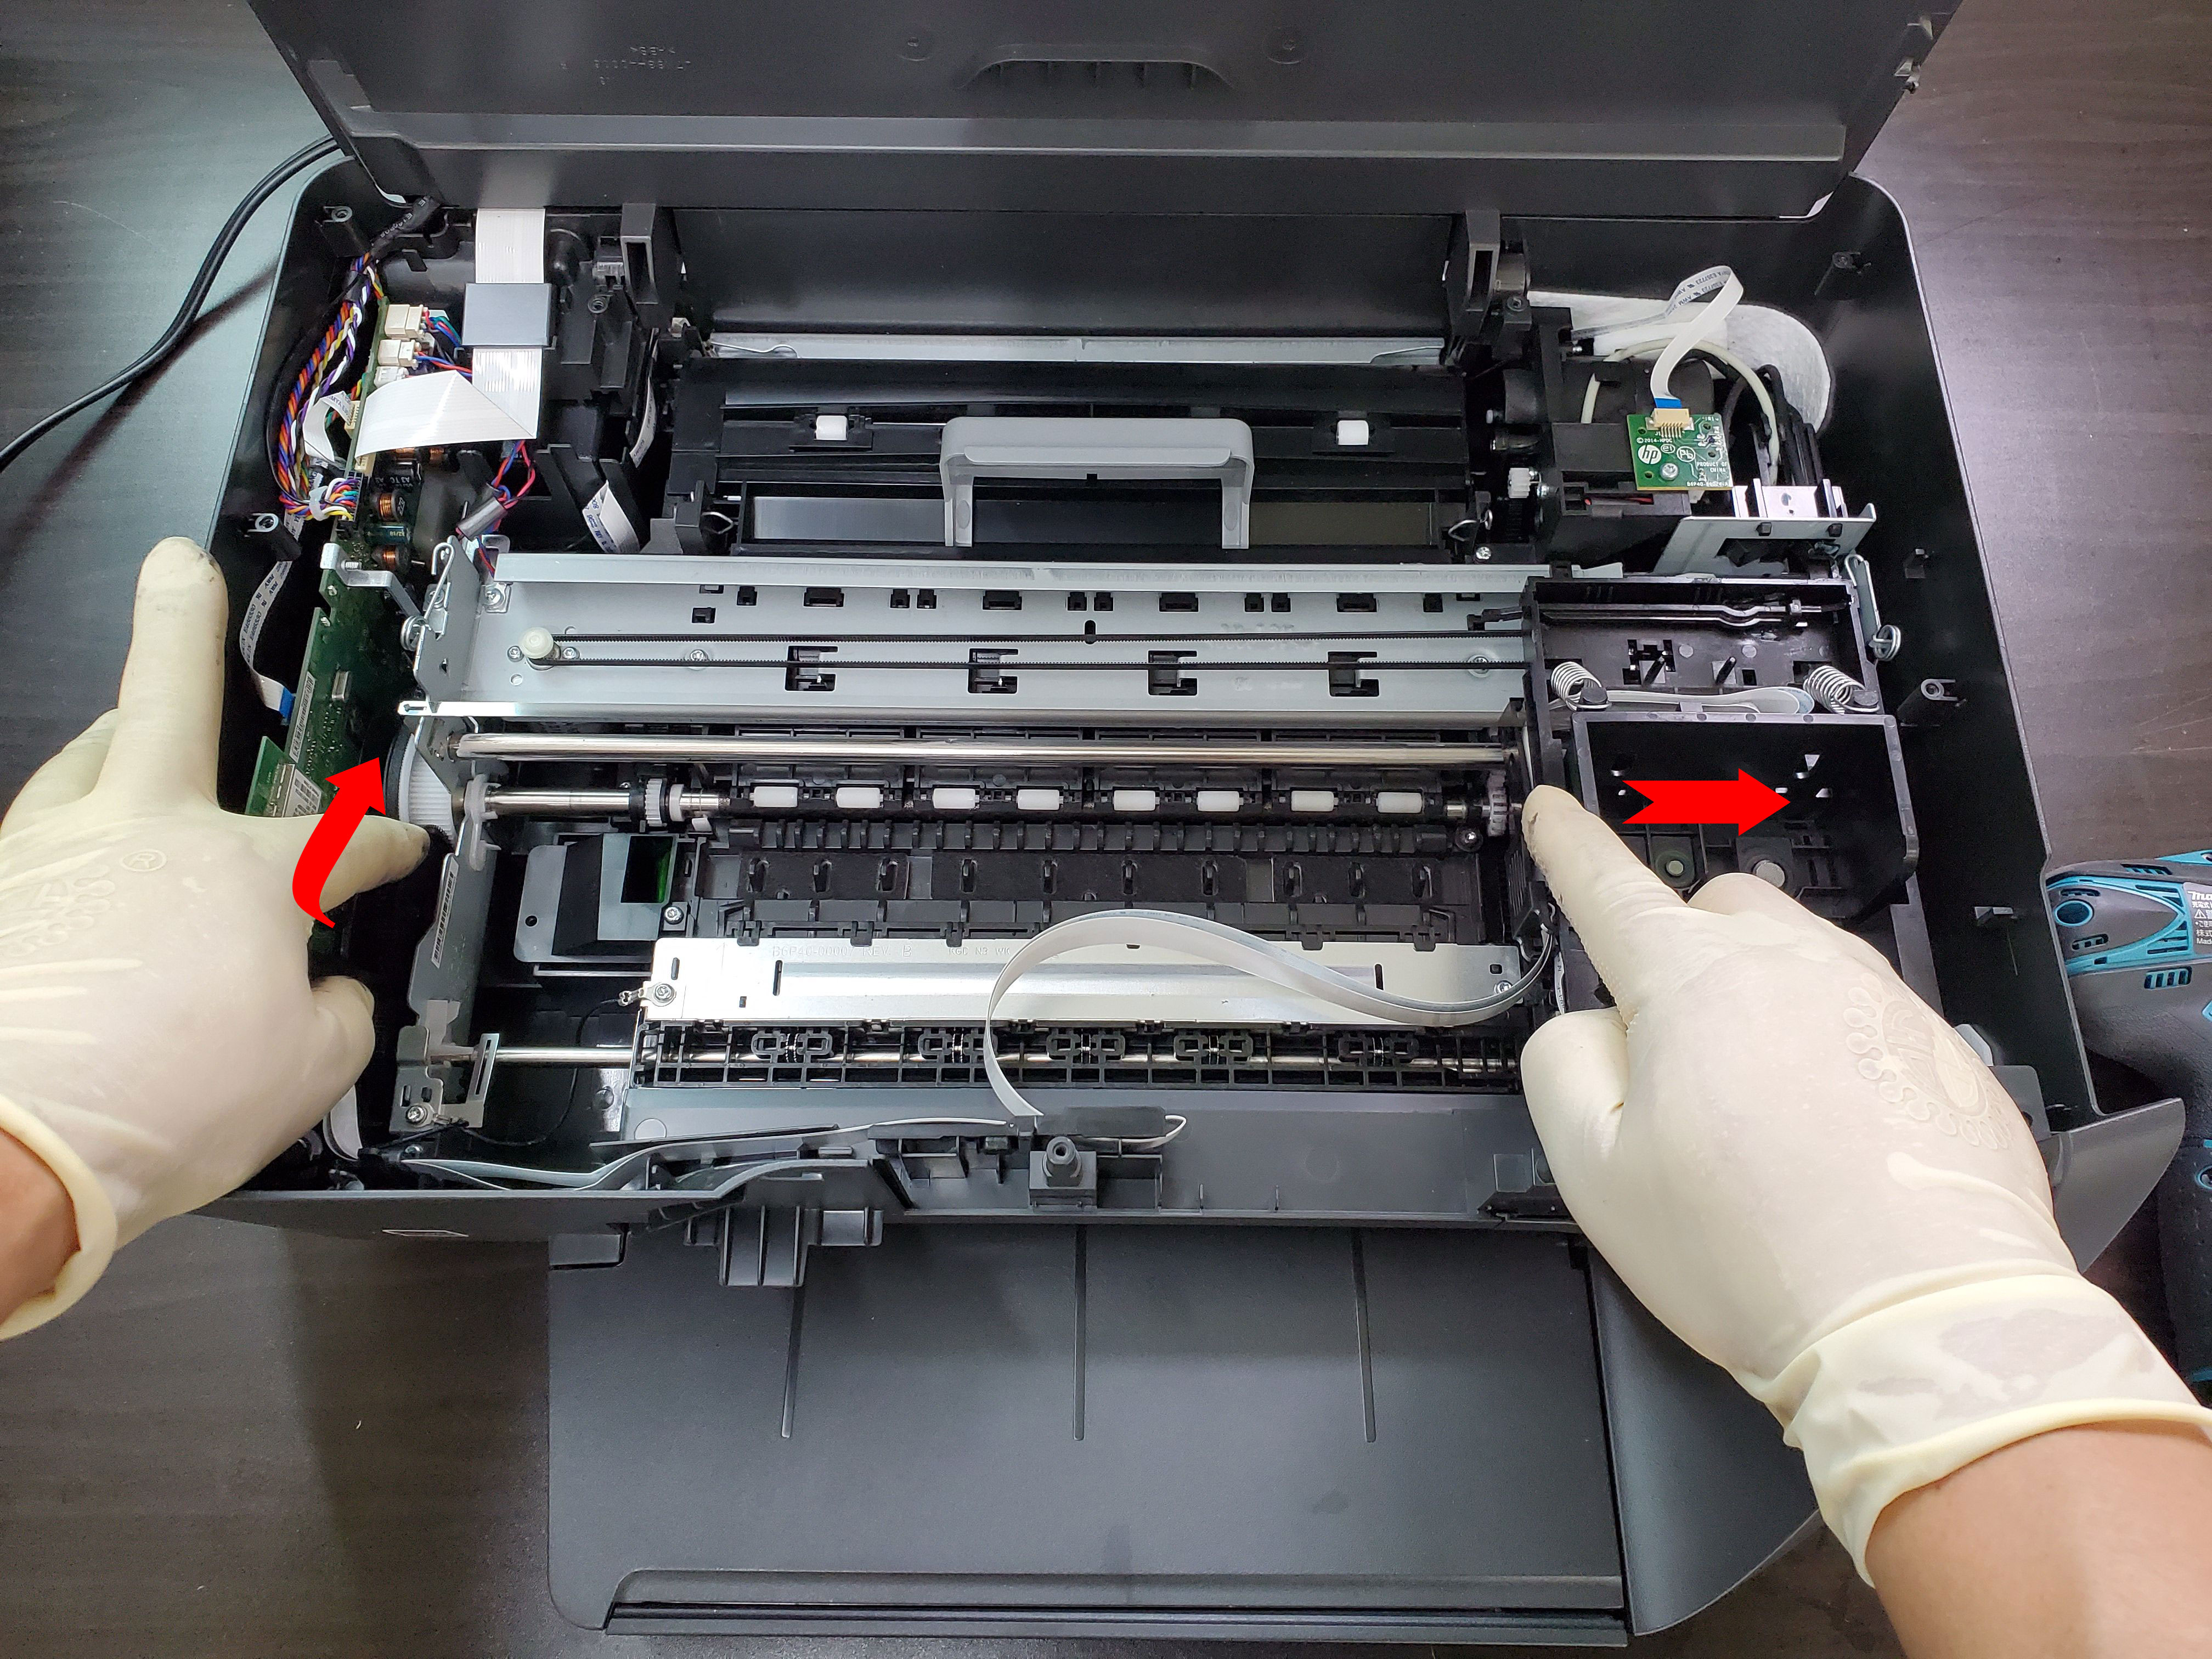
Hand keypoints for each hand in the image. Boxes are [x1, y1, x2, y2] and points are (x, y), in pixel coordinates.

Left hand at [0, 539, 426, 1334]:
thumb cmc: (159, 1102)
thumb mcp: (306, 1075)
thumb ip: (336, 1016)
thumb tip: (327, 996)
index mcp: (249, 871)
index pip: (349, 843)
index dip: (389, 848)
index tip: (402, 854)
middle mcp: (145, 832)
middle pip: (164, 695)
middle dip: (180, 620)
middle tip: (179, 566)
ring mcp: (47, 853)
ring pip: (84, 760)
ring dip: (115, 737)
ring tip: (127, 732)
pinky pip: (33, 841)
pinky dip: (63, 836)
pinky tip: (69, 867)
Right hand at [1517, 784, 2209, 1578]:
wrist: (1922, 1317)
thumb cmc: (1755, 1253)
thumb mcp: (1594, 1171)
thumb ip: (1561, 1067)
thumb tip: (1590, 1027)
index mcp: (1689, 981)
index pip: (1608, 885)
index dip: (1569, 845)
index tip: (1554, 812)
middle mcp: (1792, 963)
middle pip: (1717, 909)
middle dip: (1685, 950)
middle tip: (1674, 1056)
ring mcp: (1878, 997)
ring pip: (1798, 959)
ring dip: (1764, 1006)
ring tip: (1762, 1124)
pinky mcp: (1943, 1047)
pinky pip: (1867, 1017)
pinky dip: (1834, 1055)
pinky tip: (1831, 1143)